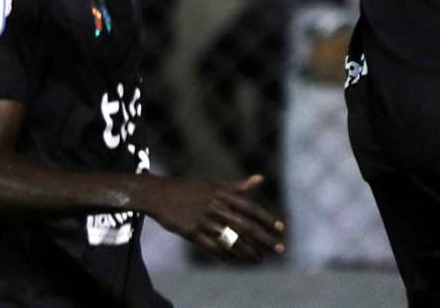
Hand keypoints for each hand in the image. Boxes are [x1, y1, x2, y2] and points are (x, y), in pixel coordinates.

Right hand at [145, 174, 284, 261]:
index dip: (266, 219)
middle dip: (264, 239)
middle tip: (279, 249)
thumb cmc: (188, 188)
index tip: (281, 228)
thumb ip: (237, 186)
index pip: (250, 208)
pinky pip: (210, 247)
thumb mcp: (214, 183)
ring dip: (247, 251)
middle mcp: (216, 207)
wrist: (158, 193)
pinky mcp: (190, 232)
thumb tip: (260, 178)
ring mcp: (203, 221)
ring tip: (260, 259)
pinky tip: (234, 261)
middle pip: (245, 226)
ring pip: (230, 240)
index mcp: (223, 194)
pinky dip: (223, 255)